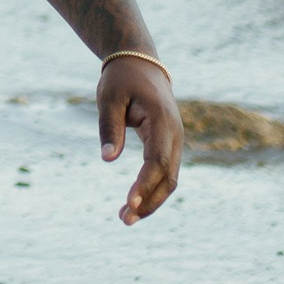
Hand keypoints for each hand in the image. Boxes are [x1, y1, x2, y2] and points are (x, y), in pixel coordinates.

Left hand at [99, 56, 182, 224]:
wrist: (140, 63)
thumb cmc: (122, 79)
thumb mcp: (109, 98)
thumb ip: (109, 127)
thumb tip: (108, 160)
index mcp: (162, 121)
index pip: (157, 160)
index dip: (145, 184)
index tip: (128, 203)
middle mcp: (175, 134)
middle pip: (168, 177)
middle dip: (149, 201)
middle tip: (124, 219)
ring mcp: (175, 140)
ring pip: (170, 179)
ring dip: (151, 200)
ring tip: (125, 218)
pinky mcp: (169, 144)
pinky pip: (165, 172)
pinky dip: (152, 190)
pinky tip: (135, 202)